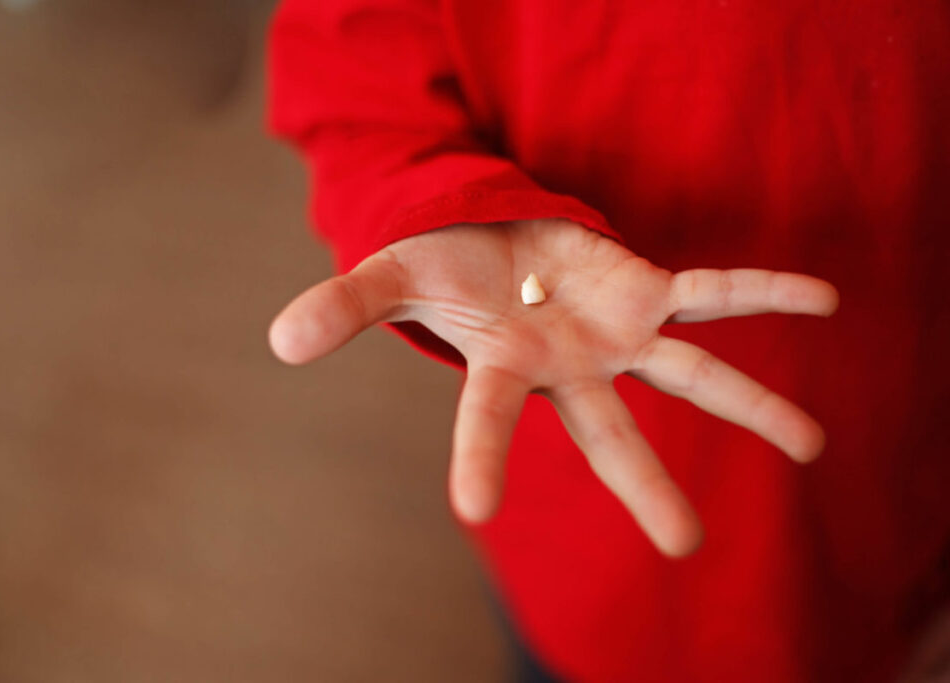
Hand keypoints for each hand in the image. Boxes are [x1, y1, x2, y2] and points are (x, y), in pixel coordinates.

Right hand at [268, 220, 838, 556]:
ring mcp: (616, 334)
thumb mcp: (390, 273)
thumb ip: (343, 307)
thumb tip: (277, 343)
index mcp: (505, 368)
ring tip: (810, 446)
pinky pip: (710, 291)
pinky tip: (824, 298)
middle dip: (645, 484)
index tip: (472, 513)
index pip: (488, 419)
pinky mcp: (647, 290)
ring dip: (749, 405)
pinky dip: (763, 289)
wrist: (496, 236)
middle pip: (610, 433)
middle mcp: (570, 368)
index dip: (478, 460)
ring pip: (687, 375)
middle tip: (685, 546)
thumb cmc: (445, 266)